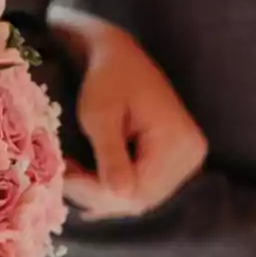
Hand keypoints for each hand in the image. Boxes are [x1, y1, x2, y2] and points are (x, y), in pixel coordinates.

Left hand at [70, 23, 206, 215]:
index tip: (64, 181)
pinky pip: (143, 187)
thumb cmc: (107, 78)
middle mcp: (191, 155)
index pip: (139, 190)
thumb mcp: (100, 115)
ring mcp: (186, 160)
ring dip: (103, 194)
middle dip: (98, 196)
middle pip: (142, 199)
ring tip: (73, 176)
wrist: (120, 57)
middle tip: (64, 179)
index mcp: (178, 140)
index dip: (98, 194)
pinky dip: (114, 188)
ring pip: (140, 198)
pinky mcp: (174, 162)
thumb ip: (110, 154)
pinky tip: (88, 179)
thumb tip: (120, 194)